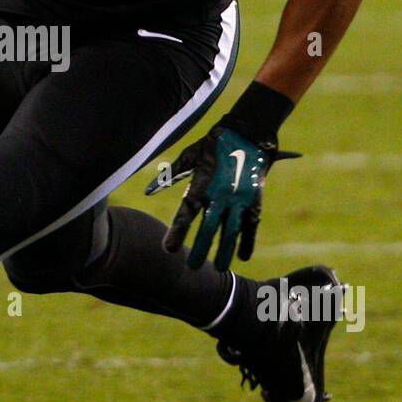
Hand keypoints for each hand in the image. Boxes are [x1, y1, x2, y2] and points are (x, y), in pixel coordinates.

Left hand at [145, 123, 297, 270]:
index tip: (169, 250)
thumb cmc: (213, 145)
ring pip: (232, 230)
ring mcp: (239, 197)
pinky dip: (248, 240)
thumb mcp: (190, 156)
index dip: (178, 232)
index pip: (187, 213)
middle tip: (191, 267)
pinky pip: (251, 224)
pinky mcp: (254, 199)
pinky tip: (243, 256)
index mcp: (202, 183)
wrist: (248, 133)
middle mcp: (221, 193)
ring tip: (217, 269)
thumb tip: (147, 191)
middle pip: (209, 228)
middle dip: (201, 249)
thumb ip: (170, 176)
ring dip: (224, 251)